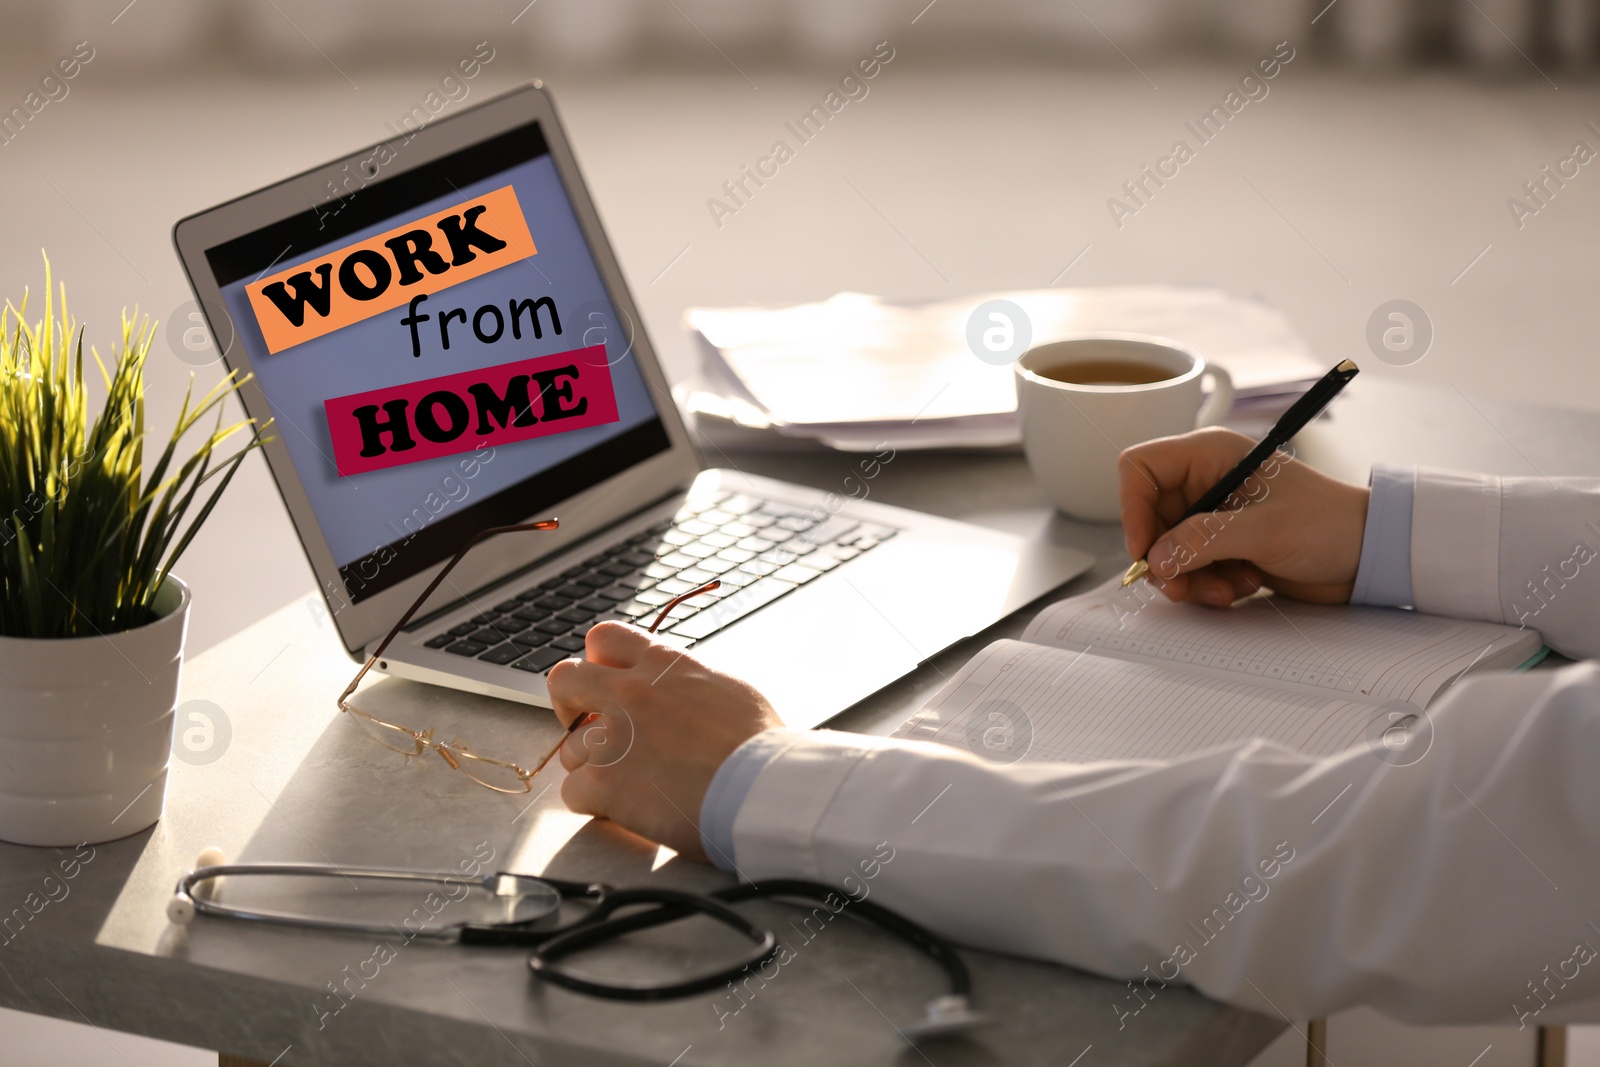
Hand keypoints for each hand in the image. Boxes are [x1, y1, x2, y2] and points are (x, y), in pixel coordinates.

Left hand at [545, 622, 782, 860]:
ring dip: (592, 766)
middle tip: (589, 728)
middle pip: (564, 679)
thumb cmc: (758, 745)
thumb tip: (679, 691)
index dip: (599, 663)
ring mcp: (612, 737)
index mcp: (663, 664)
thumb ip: (688, 682)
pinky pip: (572, 792)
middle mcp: (630, 692)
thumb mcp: (727, 688)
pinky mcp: (604, 782)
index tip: (609, 684)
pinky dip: (595, 804)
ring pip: (569, 748)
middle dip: (569, 704)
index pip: (604, 638)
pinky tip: (625, 808)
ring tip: (629, 783)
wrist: (762, 788)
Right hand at [1119, 428, 1369, 605]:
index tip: (1144, 550)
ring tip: (1226, 589)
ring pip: (1166, 550)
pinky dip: (1206, 585)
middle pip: (1149, 518)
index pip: (1140, 469)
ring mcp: (1212, 515)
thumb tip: (1156, 558)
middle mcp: (1205, 481)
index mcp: (1210, 455)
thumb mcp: (1264, 530)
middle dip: (1164, 558)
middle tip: (1182, 586)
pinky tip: (1240, 586)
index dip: (1132, 508)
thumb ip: (1204, 541)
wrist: (1369, 554)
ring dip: (1188, 578)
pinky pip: (1189, 568)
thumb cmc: (1329, 524)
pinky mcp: (1222, 545)